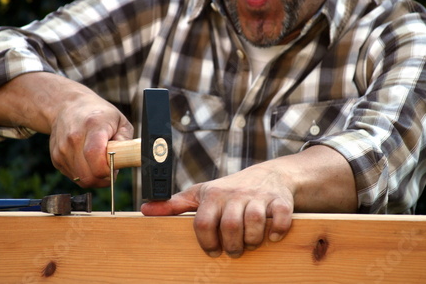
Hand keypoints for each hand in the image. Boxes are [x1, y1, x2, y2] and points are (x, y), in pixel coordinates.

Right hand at [49, 93, 133, 187]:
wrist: (67, 105)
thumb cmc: (99, 114)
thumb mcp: (120, 121)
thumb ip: (126, 143)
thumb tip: (125, 161)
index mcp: (93, 126)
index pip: (95, 157)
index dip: (108, 170)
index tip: (115, 167)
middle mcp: (73, 138)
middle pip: (88, 175)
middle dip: (103, 178)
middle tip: (110, 168)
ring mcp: (62, 149)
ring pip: (81, 180)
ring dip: (94, 177)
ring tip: (100, 162)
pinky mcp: (56, 158)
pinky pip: (74, 177)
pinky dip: (84, 174)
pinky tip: (88, 160)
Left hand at [141, 164, 293, 257]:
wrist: (268, 175)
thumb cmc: (229, 189)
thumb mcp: (201, 193)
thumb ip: (174, 204)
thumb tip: (145, 210)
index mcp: (213, 195)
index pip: (203, 222)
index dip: (206, 243)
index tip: (212, 251)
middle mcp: (235, 194)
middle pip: (230, 225)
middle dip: (231, 245)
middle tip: (232, 251)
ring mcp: (258, 197)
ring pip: (255, 222)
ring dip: (252, 240)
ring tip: (249, 244)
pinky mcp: (280, 200)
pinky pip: (280, 218)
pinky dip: (278, 230)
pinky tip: (273, 236)